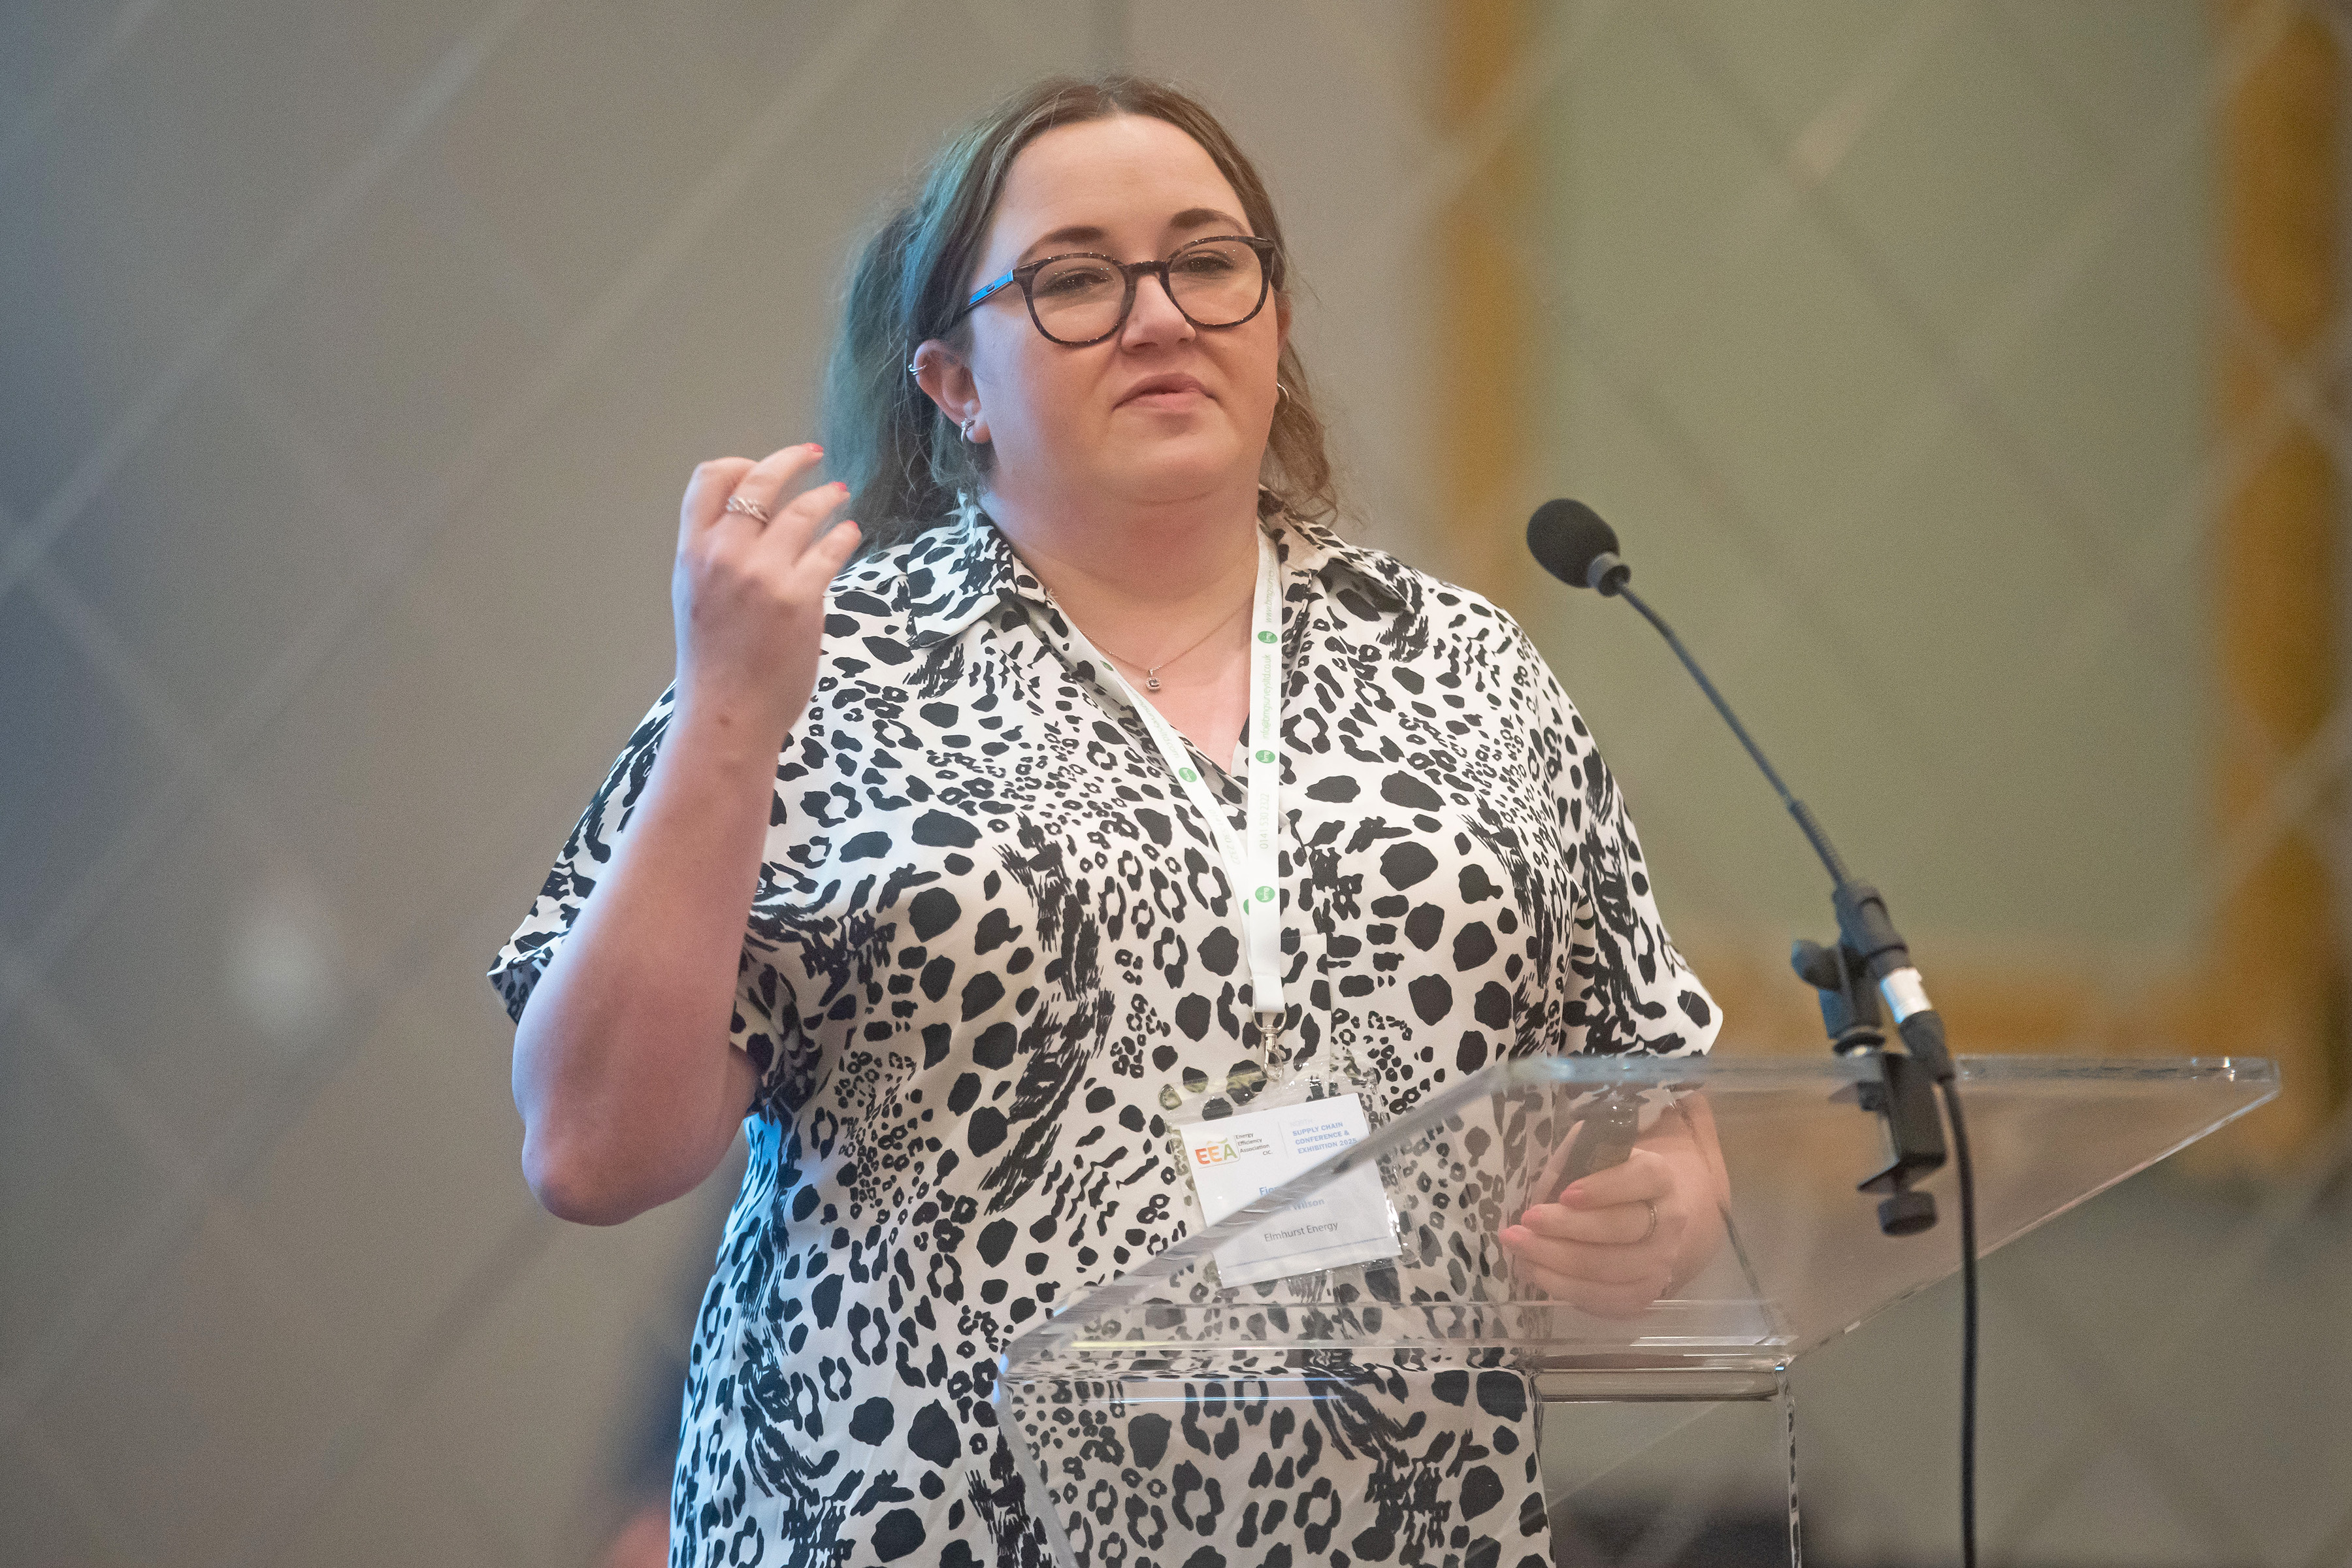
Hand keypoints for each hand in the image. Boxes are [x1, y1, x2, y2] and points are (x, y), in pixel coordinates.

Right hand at [671, 444, 860, 743]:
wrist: (727, 712)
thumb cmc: (714, 662)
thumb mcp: (695, 596)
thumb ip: (714, 556)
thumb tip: (750, 523)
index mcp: (692, 552)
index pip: (708, 479)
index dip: (739, 463)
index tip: (761, 466)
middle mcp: (724, 554)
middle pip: (760, 482)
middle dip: (790, 460)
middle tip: (811, 454)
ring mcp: (762, 574)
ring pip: (801, 511)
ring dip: (826, 497)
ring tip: (838, 494)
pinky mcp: (799, 597)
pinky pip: (830, 549)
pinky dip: (844, 536)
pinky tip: (850, 534)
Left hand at [1498, 1102, 1728, 1319]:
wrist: (1636, 1224)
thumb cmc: (1602, 1184)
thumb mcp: (1589, 1158)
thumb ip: (1570, 1158)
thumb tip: (1544, 1185)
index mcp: (1659, 1177)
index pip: (1643, 1178)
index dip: (1605, 1187)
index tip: (1565, 1194)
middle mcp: (1669, 1221)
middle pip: (1620, 1228)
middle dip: (1567, 1226)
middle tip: (1526, 1220)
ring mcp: (1659, 1262)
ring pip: (1607, 1267)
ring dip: (1555, 1258)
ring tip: (1518, 1245)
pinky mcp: (1642, 1295)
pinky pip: (1600, 1297)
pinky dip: (1561, 1285)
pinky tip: (1532, 1269)